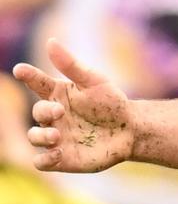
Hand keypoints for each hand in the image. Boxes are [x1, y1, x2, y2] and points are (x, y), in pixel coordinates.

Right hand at [12, 39, 134, 172]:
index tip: (21, 69)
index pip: (37, 82)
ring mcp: (55, 137)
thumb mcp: (95, 82)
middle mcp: (52, 116)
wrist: (130, 130)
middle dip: (43, 111)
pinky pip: (41, 162)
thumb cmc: (112, 103)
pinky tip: (58, 153)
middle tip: (59, 111)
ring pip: (34, 137)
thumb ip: (71, 65)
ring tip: (57, 135)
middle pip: (37, 112)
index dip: (28, 75)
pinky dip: (44, 159)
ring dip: (41, 136)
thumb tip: (50, 41)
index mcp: (58, 94)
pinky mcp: (61, 158)